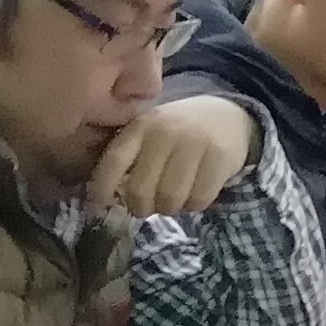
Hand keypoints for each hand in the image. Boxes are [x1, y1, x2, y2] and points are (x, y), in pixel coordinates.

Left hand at [90, 96, 260, 216]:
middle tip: (148, 208)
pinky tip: (194, 194)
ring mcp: (194, 143)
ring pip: (170, 199)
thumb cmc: (179, 133)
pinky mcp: (219, 156)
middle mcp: (164, 132)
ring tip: (173, 200)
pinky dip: (194, 205)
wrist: (227, 116)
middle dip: (141, 208)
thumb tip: (106, 201)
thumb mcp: (150, 134)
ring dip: (170, 209)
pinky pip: (198, 199)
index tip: (97, 209)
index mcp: (141, 126)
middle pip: (141, 190)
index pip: (114, 161)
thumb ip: (130, 158)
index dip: (102, 189)